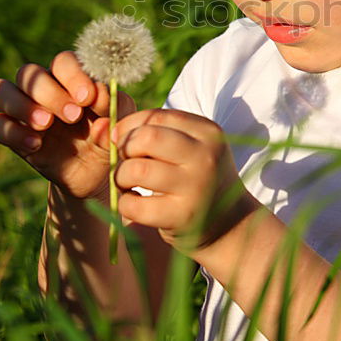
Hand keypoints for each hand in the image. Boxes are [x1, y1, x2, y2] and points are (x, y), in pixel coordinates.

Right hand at [0, 51, 134, 198]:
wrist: (96, 173)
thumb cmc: (108, 136)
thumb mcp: (120, 121)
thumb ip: (114, 106)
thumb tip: (99, 96)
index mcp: (71, 77)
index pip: (63, 61)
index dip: (72, 75)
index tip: (87, 97)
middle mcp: (43, 87)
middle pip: (28, 72)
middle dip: (50, 93)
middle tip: (73, 116)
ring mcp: (23, 109)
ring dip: (21, 105)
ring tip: (46, 125)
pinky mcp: (12, 134)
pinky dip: (13, 132)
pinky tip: (36, 145)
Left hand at [113, 109, 258, 252]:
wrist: (229, 224)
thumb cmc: (198, 178)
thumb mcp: (193, 147)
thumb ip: (161, 131)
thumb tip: (111, 130)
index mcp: (208, 132)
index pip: (156, 116)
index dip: (129, 126)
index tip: (120, 140)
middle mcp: (205, 156)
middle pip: (146, 138)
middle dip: (125, 149)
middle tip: (125, 162)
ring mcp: (195, 187)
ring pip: (137, 169)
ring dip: (121, 177)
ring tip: (127, 183)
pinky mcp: (182, 216)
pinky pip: (135, 204)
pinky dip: (124, 203)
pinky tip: (133, 203)